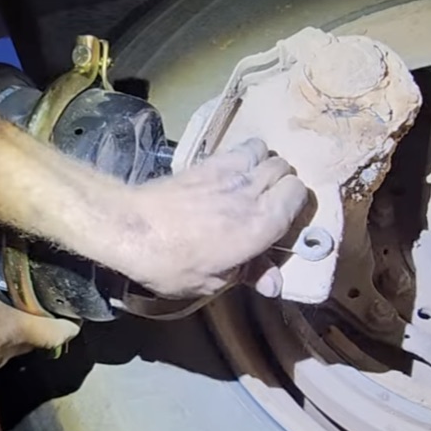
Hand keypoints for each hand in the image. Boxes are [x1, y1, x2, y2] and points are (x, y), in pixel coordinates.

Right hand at [0, 235, 78, 392]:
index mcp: (13, 330)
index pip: (64, 332)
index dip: (74, 315)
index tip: (74, 293)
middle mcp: (8, 351)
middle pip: (42, 333)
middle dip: (45, 310)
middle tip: (41, 279)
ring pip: (19, 340)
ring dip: (19, 319)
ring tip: (13, 288)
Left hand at [115, 138, 307, 297]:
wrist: (131, 228)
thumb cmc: (172, 263)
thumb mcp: (213, 282)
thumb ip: (250, 274)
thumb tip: (275, 284)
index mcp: (260, 224)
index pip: (300, 194)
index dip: (296, 205)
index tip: (285, 220)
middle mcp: (251, 192)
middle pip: (285, 169)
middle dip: (283, 183)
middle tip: (270, 202)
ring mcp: (229, 172)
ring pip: (265, 152)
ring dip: (265, 164)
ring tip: (254, 183)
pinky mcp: (207, 161)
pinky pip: (240, 147)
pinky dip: (245, 155)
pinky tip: (233, 173)